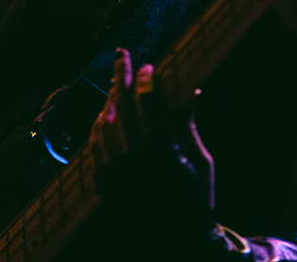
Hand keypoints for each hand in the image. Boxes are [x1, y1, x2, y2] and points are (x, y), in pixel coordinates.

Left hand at [88, 47, 214, 210]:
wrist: (178, 241)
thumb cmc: (197, 199)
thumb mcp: (201, 161)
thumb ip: (189, 126)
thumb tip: (192, 93)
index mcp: (163, 150)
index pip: (148, 103)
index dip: (146, 81)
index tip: (148, 66)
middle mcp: (136, 158)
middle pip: (122, 106)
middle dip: (120, 75)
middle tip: (120, 54)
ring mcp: (118, 171)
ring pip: (105, 124)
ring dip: (108, 98)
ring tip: (113, 81)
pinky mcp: (108, 183)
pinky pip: (96, 147)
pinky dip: (98, 127)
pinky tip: (103, 114)